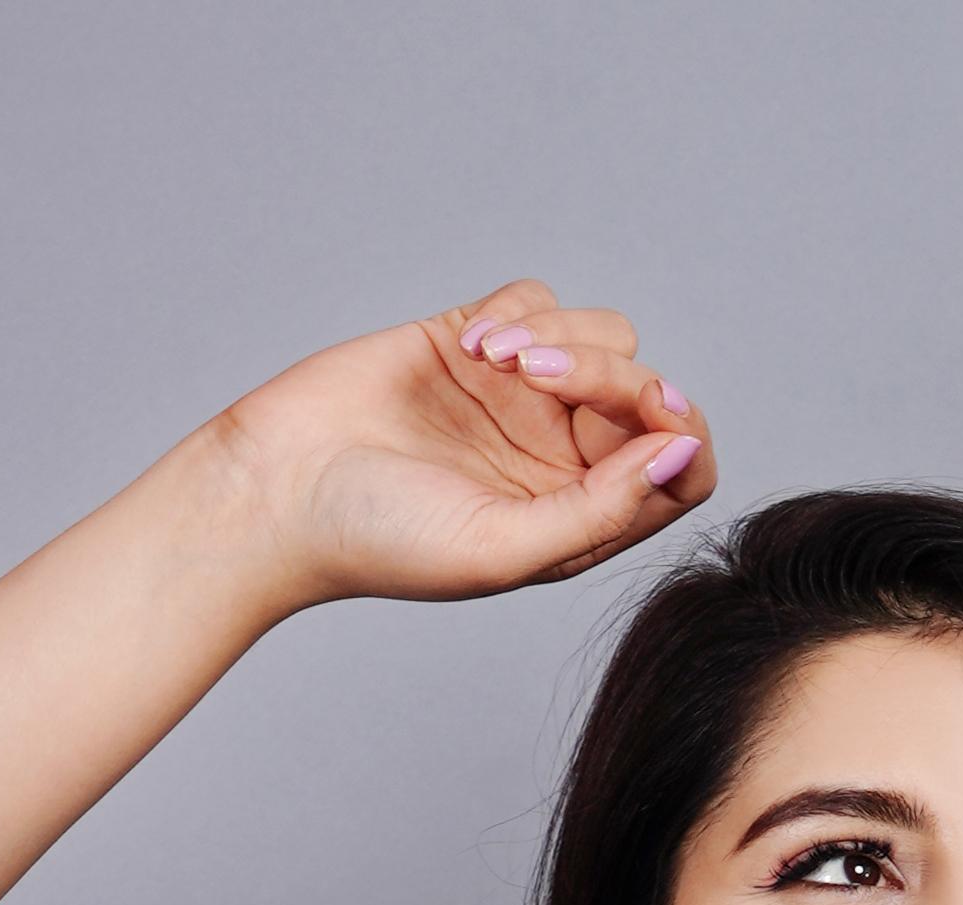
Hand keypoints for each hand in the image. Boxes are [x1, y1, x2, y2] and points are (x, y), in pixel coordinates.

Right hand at [210, 281, 711, 614]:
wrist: (282, 489)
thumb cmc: (383, 540)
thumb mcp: (503, 548)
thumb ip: (600, 509)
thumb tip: (679, 452)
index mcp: (577, 520)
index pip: (677, 470)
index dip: (680, 432)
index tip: (649, 411)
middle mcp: (558, 458)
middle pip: (643, 392)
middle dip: (607, 373)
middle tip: (534, 376)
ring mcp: (519, 399)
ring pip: (602, 334)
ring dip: (560, 335)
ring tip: (492, 362)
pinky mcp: (475, 344)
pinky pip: (538, 299)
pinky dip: (518, 310)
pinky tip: (470, 346)